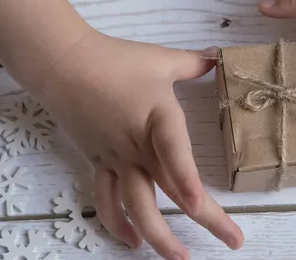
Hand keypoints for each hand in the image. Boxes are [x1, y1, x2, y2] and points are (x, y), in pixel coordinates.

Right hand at [35, 30, 243, 258]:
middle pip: (170, 190)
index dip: (186, 179)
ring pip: (136, 206)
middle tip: (233, 241)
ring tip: (180, 258)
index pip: (174, 153)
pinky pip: (107, 199)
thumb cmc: (115, 60)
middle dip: (206, 218)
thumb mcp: (161, 59)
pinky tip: (133, 241)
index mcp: (159, 118)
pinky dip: (118, 223)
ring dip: (158, 236)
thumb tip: (220, 55)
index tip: (198, 205)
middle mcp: (139, 146)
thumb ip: (194, 62)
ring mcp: (117, 159)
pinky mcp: (99, 162)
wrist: (63, 65)